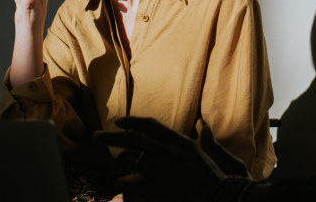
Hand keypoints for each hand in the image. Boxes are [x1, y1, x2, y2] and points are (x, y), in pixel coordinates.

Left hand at [93, 117, 254, 201]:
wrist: (219, 197)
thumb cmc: (215, 177)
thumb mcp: (208, 154)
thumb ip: (204, 138)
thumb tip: (205, 125)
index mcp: (179, 141)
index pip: (150, 125)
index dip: (132, 121)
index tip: (118, 122)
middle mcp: (168, 151)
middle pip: (133, 139)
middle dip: (111, 137)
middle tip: (96, 137)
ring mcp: (162, 168)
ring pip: (128, 162)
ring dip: (115, 170)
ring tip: (110, 179)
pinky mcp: (158, 187)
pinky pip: (132, 185)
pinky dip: (125, 189)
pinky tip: (121, 191)